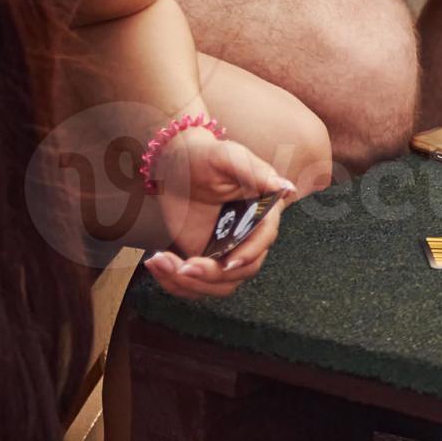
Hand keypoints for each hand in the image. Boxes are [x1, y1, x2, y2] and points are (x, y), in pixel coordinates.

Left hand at [145, 130, 296, 298]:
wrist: (176, 164)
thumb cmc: (205, 155)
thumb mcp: (229, 157)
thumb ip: (256, 171)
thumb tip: (286, 188)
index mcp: (263, 212)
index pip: (264, 241)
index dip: (248, 255)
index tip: (225, 262)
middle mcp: (248, 236)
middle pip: (241, 272)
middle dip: (211, 276)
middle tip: (183, 267)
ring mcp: (225, 251)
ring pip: (218, 285)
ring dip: (189, 284)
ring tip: (159, 262)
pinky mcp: (202, 259)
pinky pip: (195, 284)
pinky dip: (174, 282)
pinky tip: (155, 263)